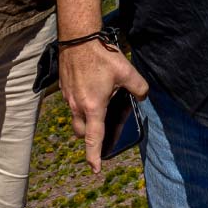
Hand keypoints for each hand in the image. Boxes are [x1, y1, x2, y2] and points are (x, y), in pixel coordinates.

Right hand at [60, 39, 148, 173]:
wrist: (78, 38)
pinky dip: (80, 105)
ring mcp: (68, 97)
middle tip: (99, 134)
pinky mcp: (63, 88)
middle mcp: (78, 106)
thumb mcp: (127, 72)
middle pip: (80, 132)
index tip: (96, 169)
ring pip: (75, 118)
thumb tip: (143, 96)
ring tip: (98, 107)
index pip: (93, 139)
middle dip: (88, 138)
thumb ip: (139, 88)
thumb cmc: (101, 56)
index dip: (94, 156)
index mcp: (93, 107)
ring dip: (84, 120)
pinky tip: (90, 90)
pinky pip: (71, 104)